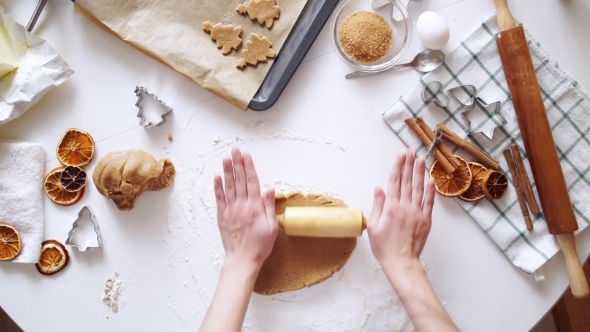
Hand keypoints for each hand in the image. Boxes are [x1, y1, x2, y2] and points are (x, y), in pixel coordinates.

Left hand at [202, 148, 277, 331]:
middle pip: (240, 180)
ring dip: (228, 171)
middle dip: (238, 164)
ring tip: (226, 158)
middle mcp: (242, 206)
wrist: (243, 259)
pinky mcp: (222, 216)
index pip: (252, 182)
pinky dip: (218, 187)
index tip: (247, 155)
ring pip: (229, 186)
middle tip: (235, 150)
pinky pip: (219, 199)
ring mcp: (231, 210)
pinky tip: (217, 176)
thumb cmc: (260, 245)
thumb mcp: (272, 227)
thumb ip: (269, 206)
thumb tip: (270, 189)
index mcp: (255, 207)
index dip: (249, 167)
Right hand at [367, 149, 434, 272]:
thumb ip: (377, 205)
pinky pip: (429, 202)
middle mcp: (405, 207)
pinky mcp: (426, 220)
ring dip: (419, 172)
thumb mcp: (373, 226)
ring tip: (420, 160)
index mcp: (390, 207)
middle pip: (407, 181)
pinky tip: (430, 180)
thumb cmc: (384, 246)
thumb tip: (379, 188)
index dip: (397, 167)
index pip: (394, 182)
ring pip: (419, 188)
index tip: (400, 155)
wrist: (400, 262)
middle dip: (408, 164)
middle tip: (410, 151)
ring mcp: (417, 213)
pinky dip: (430, 190)